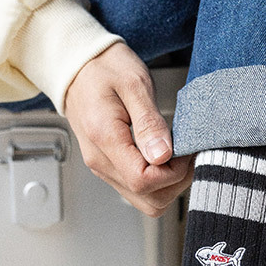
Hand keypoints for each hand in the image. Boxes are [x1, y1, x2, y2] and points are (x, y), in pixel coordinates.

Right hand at [63, 43, 193, 216]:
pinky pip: (136, 188)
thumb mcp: (134, 84)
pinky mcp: (108, 165)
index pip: (143, 180)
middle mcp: (100, 160)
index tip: (186, 150)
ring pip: (144, 199)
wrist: (78, 66)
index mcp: (104, 138)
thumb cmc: (106, 68)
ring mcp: (103, 165)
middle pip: (147, 198)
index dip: (173, 172)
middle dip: (175, 181)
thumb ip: (149, 122)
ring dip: (168, 184)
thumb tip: (162, 156)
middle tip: (187, 152)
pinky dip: (157, 180)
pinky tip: (166, 155)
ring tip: (178, 154)